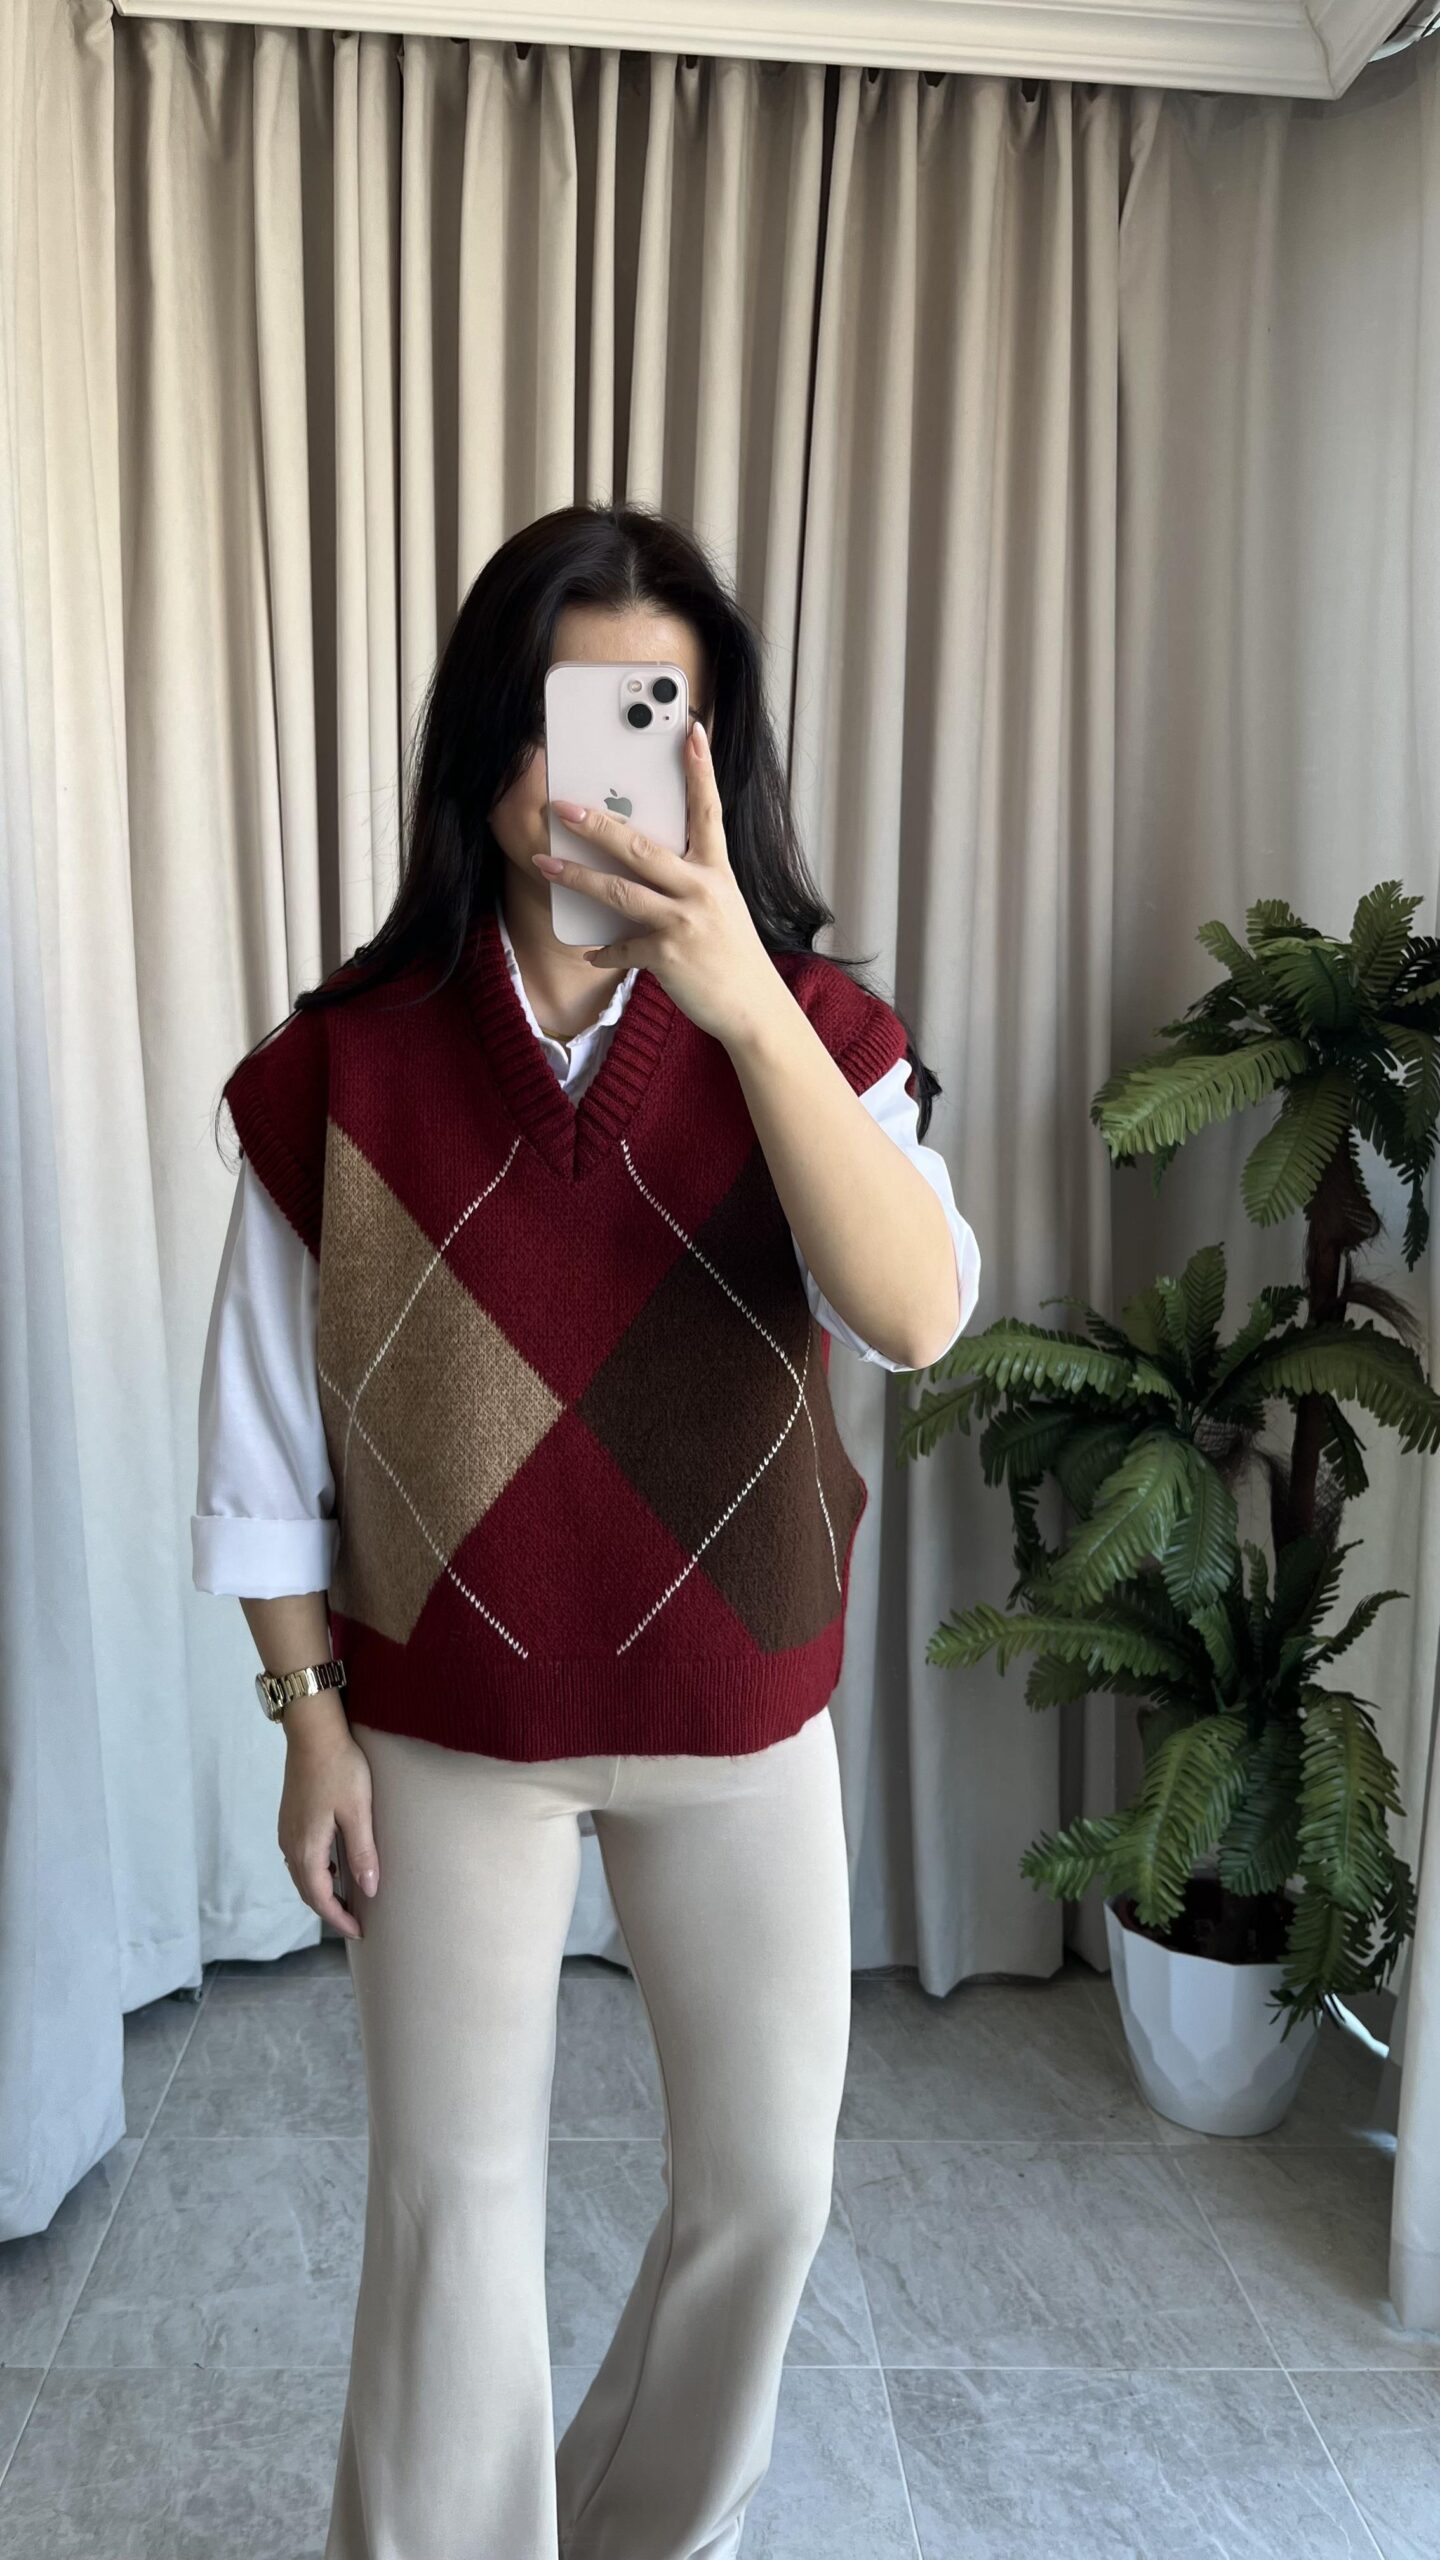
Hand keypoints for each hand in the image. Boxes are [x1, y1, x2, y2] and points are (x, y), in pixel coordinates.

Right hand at [278, 1722, 378, 1940]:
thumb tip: (369, 1890)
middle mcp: (290, 1845)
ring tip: (347, 1900)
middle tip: (355, 1922)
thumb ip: (362, 1852)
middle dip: (330, 1911)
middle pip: (308, 1891)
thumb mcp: (358, 1811)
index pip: (320, 1899)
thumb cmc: (340, 1768)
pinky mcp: (290, 1819)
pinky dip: (315, 1873)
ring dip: (322, 1892)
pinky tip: (334, 1868)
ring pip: (302, 1876)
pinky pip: (300, 1859)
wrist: (313, 1733)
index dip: (339, 1919)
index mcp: (307, 1849)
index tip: (359, 1932)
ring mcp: (287, 1832)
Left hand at [533, 716, 781, 1047]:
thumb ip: (688, 880)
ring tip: (546, 864)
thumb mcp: (720, 905)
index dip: (700, 769)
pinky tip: (590, 949)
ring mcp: (684, 922)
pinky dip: (603, 948)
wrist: (753, 1008)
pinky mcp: (668, 956)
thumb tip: (641, 860)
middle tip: (564, 806)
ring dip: (577, 877)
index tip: (691, 730)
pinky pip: (623, 946)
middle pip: (642, 847)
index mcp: (716, 871)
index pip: (708, 810)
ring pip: (620, 892)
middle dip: (598, 824)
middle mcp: (702, 890)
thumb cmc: (731, 953)